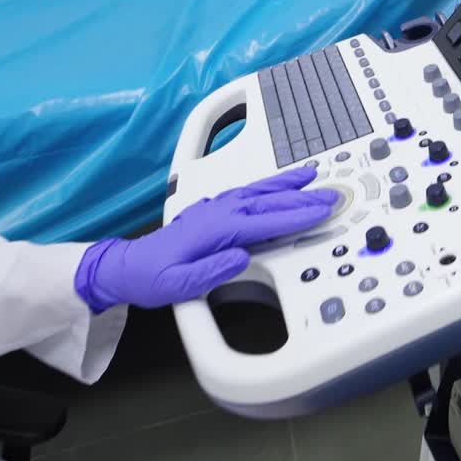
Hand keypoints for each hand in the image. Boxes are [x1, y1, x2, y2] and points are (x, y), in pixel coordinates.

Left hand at [75, 166, 338, 311]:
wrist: (129, 265)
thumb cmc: (153, 277)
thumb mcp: (178, 285)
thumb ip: (212, 271)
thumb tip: (242, 257)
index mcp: (216, 229)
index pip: (265, 222)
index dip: (296, 216)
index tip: (321, 212)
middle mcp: (220, 211)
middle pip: (269, 201)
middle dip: (303, 198)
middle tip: (331, 194)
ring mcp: (218, 206)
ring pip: (261, 191)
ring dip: (288, 183)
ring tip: (313, 175)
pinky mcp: (216, 207)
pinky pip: (251, 191)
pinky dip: (271, 184)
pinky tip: (280, 184)